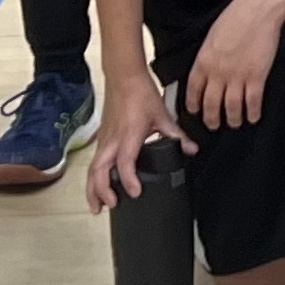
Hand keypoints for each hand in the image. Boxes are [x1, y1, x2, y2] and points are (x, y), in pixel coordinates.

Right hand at [85, 75, 194, 214]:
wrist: (124, 77)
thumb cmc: (141, 94)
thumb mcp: (163, 116)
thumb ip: (177, 135)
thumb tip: (191, 150)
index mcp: (129, 135)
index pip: (125, 162)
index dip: (129, 180)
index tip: (134, 193)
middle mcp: (113, 140)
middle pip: (99, 171)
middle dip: (101, 191)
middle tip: (110, 207)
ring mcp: (104, 140)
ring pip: (92, 169)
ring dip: (93, 189)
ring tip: (97, 206)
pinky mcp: (101, 138)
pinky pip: (94, 162)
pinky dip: (94, 177)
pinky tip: (99, 187)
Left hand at [183, 0, 284, 131]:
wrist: (258, 9)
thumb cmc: (236, 16)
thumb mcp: (212, 36)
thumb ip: (208, 56)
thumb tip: (208, 68)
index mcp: (203, 61)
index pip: (193, 91)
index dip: (193, 105)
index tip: (195, 111)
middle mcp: (218, 73)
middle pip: (211, 104)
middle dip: (211, 118)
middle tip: (213, 125)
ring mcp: (238, 76)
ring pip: (231, 108)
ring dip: (232, 119)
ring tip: (234, 123)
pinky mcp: (257, 77)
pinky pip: (253, 102)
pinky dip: (253, 112)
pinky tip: (253, 116)